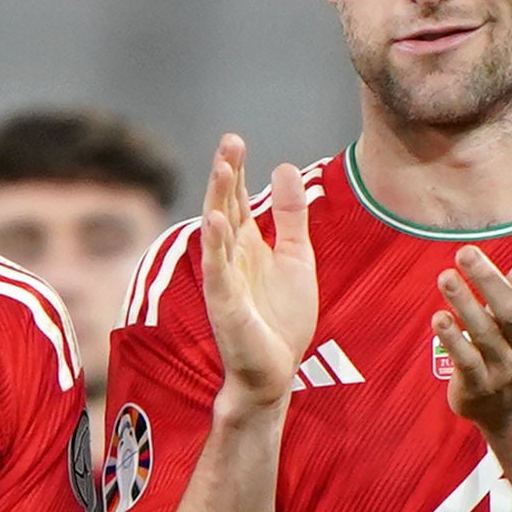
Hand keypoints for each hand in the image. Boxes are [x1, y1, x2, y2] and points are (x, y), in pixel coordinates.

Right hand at [198, 136, 318, 412]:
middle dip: (226, 174)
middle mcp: (231, 255)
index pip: (237, 199)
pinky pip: (217, 269)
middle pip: (224, 206)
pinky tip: (215, 220)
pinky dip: (214, 244)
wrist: (276, 370)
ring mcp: (224, 278)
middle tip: (229, 141)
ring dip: (218, 199)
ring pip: (217, 231)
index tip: (234, 140)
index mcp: (247, 244)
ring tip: (222, 168)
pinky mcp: (224, 303)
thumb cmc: (282, 318)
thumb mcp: (296, 257)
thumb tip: (283, 167)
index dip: (236, 171)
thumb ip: (291, 216)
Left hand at [435, 219, 511, 433]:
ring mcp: (502, 368)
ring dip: (464, 304)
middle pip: (510, 313)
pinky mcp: (478, 386)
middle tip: (465, 250)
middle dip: (489, 282)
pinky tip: (439, 318)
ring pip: (484, 335)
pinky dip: (453, 339)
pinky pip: (466, 362)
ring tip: (446, 276)